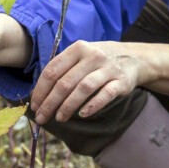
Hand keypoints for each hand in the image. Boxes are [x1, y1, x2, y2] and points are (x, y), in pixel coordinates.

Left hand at [30, 41, 149, 124]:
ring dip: (68, 106)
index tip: (34, 106)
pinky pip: (105, 94)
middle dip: (50, 103)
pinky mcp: (121, 81)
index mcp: (77, 49)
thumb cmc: (98, 61)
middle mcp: (92, 56)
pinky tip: (82, 114)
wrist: (133, 58)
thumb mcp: (80, 57)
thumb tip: (38, 94)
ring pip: (83, 88)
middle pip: (65, 82)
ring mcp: (108, 68)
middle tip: (42, 118)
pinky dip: (93, 105)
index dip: (41, 90)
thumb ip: (62, 71)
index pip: (53, 70)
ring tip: (59, 118)